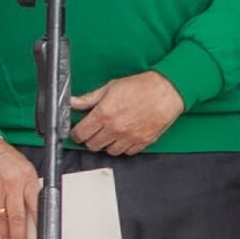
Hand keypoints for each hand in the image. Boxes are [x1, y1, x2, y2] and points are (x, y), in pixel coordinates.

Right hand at [0, 138, 41, 238]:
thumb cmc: (2, 156)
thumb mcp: (24, 167)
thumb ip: (29, 188)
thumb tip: (36, 209)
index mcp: (24, 178)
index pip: (34, 205)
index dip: (38, 224)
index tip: (40, 237)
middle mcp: (8, 185)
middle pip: (16, 218)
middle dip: (18, 237)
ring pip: (0, 219)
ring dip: (5, 235)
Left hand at [68, 72, 185, 154]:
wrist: (167, 90)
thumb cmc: (141, 86)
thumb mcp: (110, 87)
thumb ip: (89, 98)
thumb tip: (72, 102)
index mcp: (104, 113)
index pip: (80, 133)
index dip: (76, 133)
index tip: (79, 130)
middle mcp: (115, 128)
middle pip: (93, 145)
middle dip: (91, 139)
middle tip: (95, 131)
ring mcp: (129, 137)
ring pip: (110, 151)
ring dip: (108, 144)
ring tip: (112, 133)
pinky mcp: (142, 142)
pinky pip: (127, 152)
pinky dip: (124, 146)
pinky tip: (125, 135)